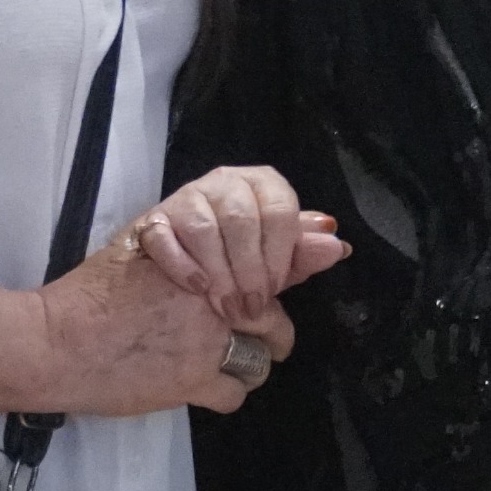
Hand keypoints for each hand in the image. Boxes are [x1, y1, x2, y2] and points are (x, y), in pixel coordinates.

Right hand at [33, 229, 300, 416]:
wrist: (55, 340)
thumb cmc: (93, 292)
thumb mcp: (145, 249)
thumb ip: (196, 247)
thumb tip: (247, 250)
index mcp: (204, 259)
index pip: (268, 269)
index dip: (270, 287)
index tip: (264, 297)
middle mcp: (213, 297)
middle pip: (272, 317)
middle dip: (271, 332)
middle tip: (261, 338)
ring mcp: (207, 340)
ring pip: (260, 359)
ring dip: (247, 365)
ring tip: (226, 365)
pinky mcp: (193, 380)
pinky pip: (234, 394)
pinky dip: (222, 395)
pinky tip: (200, 388)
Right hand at [127, 164, 347, 326]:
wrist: (174, 273)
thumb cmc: (235, 261)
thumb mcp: (272, 260)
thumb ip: (301, 254)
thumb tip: (337, 246)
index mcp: (262, 185)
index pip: (280, 208)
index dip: (280, 252)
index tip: (276, 287)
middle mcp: (225, 182)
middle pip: (243, 219)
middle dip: (249, 269)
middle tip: (250, 307)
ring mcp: (185, 197)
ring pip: (206, 229)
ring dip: (220, 274)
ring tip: (225, 307)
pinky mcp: (152, 220)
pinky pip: (166, 238)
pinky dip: (183, 266)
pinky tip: (197, 289)